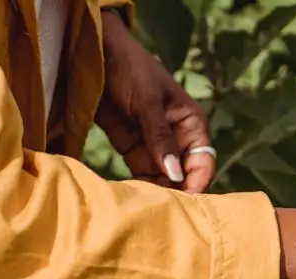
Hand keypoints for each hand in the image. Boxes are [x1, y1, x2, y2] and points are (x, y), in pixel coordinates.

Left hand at [97, 9, 215, 192]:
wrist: (92, 53)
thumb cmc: (129, 68)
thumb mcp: (146, 101)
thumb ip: (160, 137)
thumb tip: (175, 174)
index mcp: (190, 123)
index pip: (203, 161)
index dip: (196, 182)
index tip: (184, 201)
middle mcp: (177, 137)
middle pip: (184, 174)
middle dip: (175, 191)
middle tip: (160, 207)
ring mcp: (154, 144)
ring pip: (163, 177)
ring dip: (156, 190)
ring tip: (145, 205)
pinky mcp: (131, 148)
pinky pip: (141, 173)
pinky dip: (139, 184)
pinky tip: (133, 195)